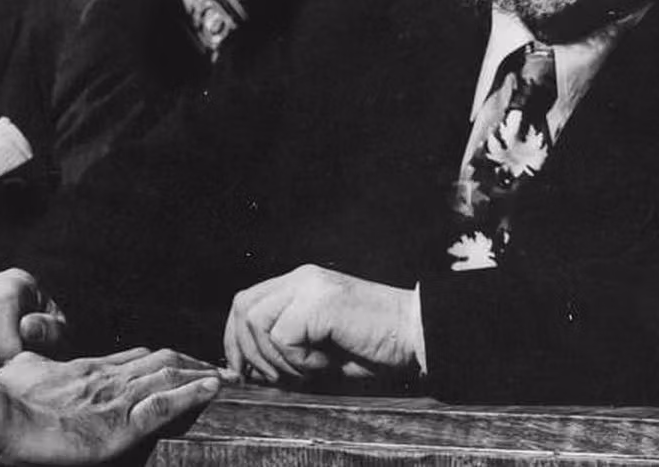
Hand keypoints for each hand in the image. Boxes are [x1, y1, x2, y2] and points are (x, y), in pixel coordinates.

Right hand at [0, 347, 222, 464]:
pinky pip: (164, 405)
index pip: (134, 359)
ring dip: (201, 375)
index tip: (183, 361)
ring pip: (168, 378)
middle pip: (159, 363)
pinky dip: (192, 396)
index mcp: (85, 369)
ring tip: (228, 376)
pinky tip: (213, 389)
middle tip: (220, 368)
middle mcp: (106, 378)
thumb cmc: (2, 396)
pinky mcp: (120, 426)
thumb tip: (30, 359)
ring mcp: (114, 400)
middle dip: (192, 364)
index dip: (162, 360)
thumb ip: (34, 366)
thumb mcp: (21, 372)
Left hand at [223, 264, 419, 383]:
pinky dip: (299, 360)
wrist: (422, 336)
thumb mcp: (321, 350)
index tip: (243, 371)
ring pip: (257, 323)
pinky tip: (326, 363)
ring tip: (311, 369)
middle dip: (246, 350)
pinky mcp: (320, 303)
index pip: (246, 302)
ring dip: (277, 359)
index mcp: (299, 285)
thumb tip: (246, 372)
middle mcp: (301, 279)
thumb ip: (284, 351)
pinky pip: (283, 337)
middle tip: (273, 379)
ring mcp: (309, 287)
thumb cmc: (376, 349)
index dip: (235, 338)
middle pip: (243, 307)